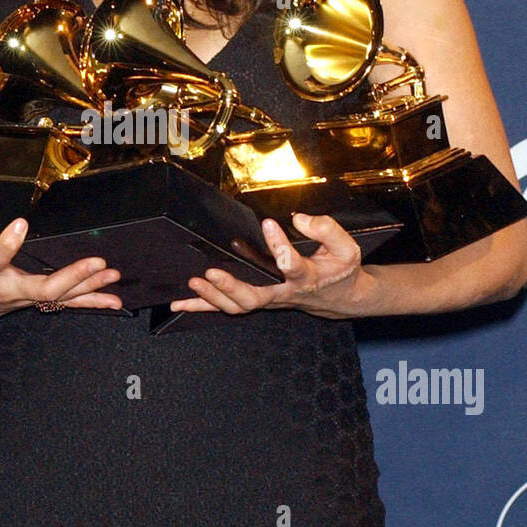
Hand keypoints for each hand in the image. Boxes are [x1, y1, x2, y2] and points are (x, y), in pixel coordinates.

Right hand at [0, 217, 123, 328]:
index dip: (6, 244)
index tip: (19, 224)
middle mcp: (7, 289)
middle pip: (42, 288)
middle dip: (72, 276)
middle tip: (97, 263)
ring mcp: (23, 298)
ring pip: (60, 297)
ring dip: (89, 288)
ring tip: (112, 276)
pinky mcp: (33, 301)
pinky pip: (64, 303)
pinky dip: (90, 301)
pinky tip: (112, 300)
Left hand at [169, 213, 363, 318]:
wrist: (340, 298)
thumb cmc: (339, 271)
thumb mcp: (346, 248)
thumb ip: (327, 229)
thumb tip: (299, 218)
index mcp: (306, 277)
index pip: (292, 264)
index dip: (280, 246)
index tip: (269, 224)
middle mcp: (283, 291)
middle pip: (255, 297)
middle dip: (231, 287)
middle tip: (212, 272)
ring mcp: (269, 299)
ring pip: (238, 306)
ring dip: (213, 296)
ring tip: (195, 281)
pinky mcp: (258, 300)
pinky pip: (227, 307)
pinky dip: (202, 306)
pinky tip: (181, 302)